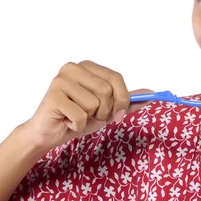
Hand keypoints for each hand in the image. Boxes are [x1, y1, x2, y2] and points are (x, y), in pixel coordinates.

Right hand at [22, 61, 152, 151]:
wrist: (49, 133)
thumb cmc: (77, 117)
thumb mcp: (107, 109)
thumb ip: (127, 100)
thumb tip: (151, 93)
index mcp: (87, 66)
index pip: (116, 78)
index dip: (122, 99)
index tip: (118, 114)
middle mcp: (72, 68)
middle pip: (106, 91)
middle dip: (105, 111)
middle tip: (92, 116)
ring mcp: (60, 80)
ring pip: (94, 104)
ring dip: (90, 119)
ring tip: (76, 117)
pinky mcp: (53, 96)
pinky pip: (80, 116)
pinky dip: (77, 125)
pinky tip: (66, 121)